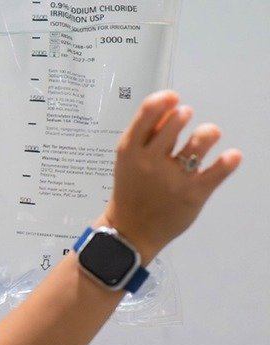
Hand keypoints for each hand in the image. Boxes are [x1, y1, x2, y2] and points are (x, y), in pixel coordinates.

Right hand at [101, 90, 241, 261]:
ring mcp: (173, 178)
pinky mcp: (194, 194)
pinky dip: (228, 161)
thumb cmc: (131, 192)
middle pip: (175, 123)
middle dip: (183, 115)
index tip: (173, 98)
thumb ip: (145, 135)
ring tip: (208, 135)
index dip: (163, 100)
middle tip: (186, 117)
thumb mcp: (127, 161)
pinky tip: (231, 157)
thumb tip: (168, 108)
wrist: (130, 231)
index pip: (147, 114)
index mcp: (131, 151)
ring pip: (199, 142)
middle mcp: (151, 162)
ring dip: (208, 133)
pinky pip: (218, 172)